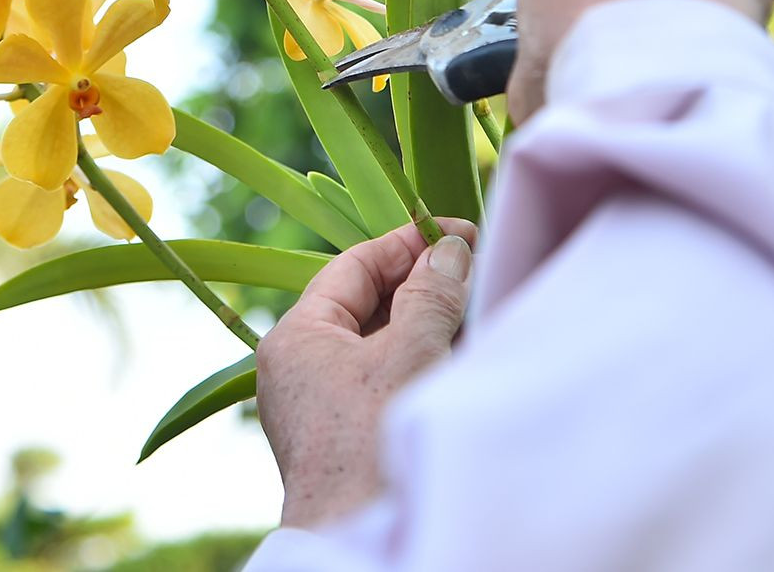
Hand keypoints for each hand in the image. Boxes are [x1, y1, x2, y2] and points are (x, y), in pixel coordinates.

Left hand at [256, 219, 476, 528]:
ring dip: (428, 330)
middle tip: (476, 272)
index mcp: (296, 337)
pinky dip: (422, 368)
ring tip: (477, 315)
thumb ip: (431, 294)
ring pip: (381, 348)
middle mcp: (300, 369)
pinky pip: (386, 385)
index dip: (408, 244)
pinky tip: (460, 364)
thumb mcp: (410, 353)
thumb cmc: (374, 444)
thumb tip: (449, 252)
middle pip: (368, 306)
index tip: (458, 232)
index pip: (354, 267)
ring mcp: (321, 407)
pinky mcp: (347, 440)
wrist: (363, 541)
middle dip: (424, 288)